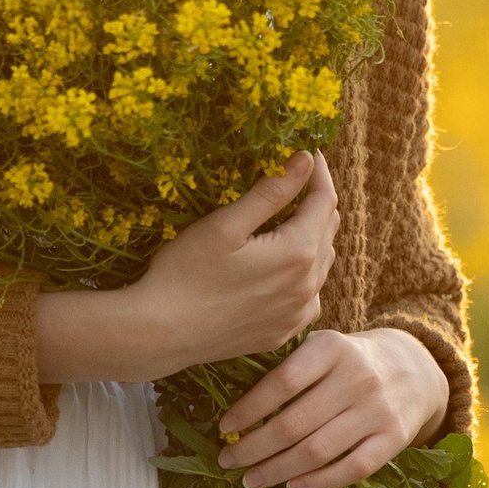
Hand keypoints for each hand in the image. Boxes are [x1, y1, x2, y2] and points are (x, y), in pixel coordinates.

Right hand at [35, 155, 339, 383]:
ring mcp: (296, 314)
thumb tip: (305, 160)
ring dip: (313, 238)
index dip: (319, 172)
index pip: (325, 201)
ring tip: (290, 220)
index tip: (309, 152)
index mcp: (297, 253)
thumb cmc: (184, 274)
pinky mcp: (281, 333)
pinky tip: (283, 269)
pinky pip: (308, 297)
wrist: (160, 335)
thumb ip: (271, 192)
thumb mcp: (225, 224)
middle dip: (317, 202)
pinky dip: (304, 275)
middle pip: (328, 232)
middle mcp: (307, 286)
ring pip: (322, 265)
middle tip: (297, 181)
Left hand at [212, 326, 450, 487]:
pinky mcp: (394, 439)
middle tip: (228, 461)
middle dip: (253, 448)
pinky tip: (291, 485)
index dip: (249, 409)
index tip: (225, 428)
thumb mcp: (322, 349)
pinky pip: (351, 469)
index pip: (282, 383)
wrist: (414, 368)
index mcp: (332, 348)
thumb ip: (288, 368)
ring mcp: (378, 410)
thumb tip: (237, 414)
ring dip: (277, 471)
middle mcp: (358, 377)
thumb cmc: (349, 361)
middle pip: (294, 424)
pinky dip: (317, 482)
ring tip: (251, 479)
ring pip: (317, 451)